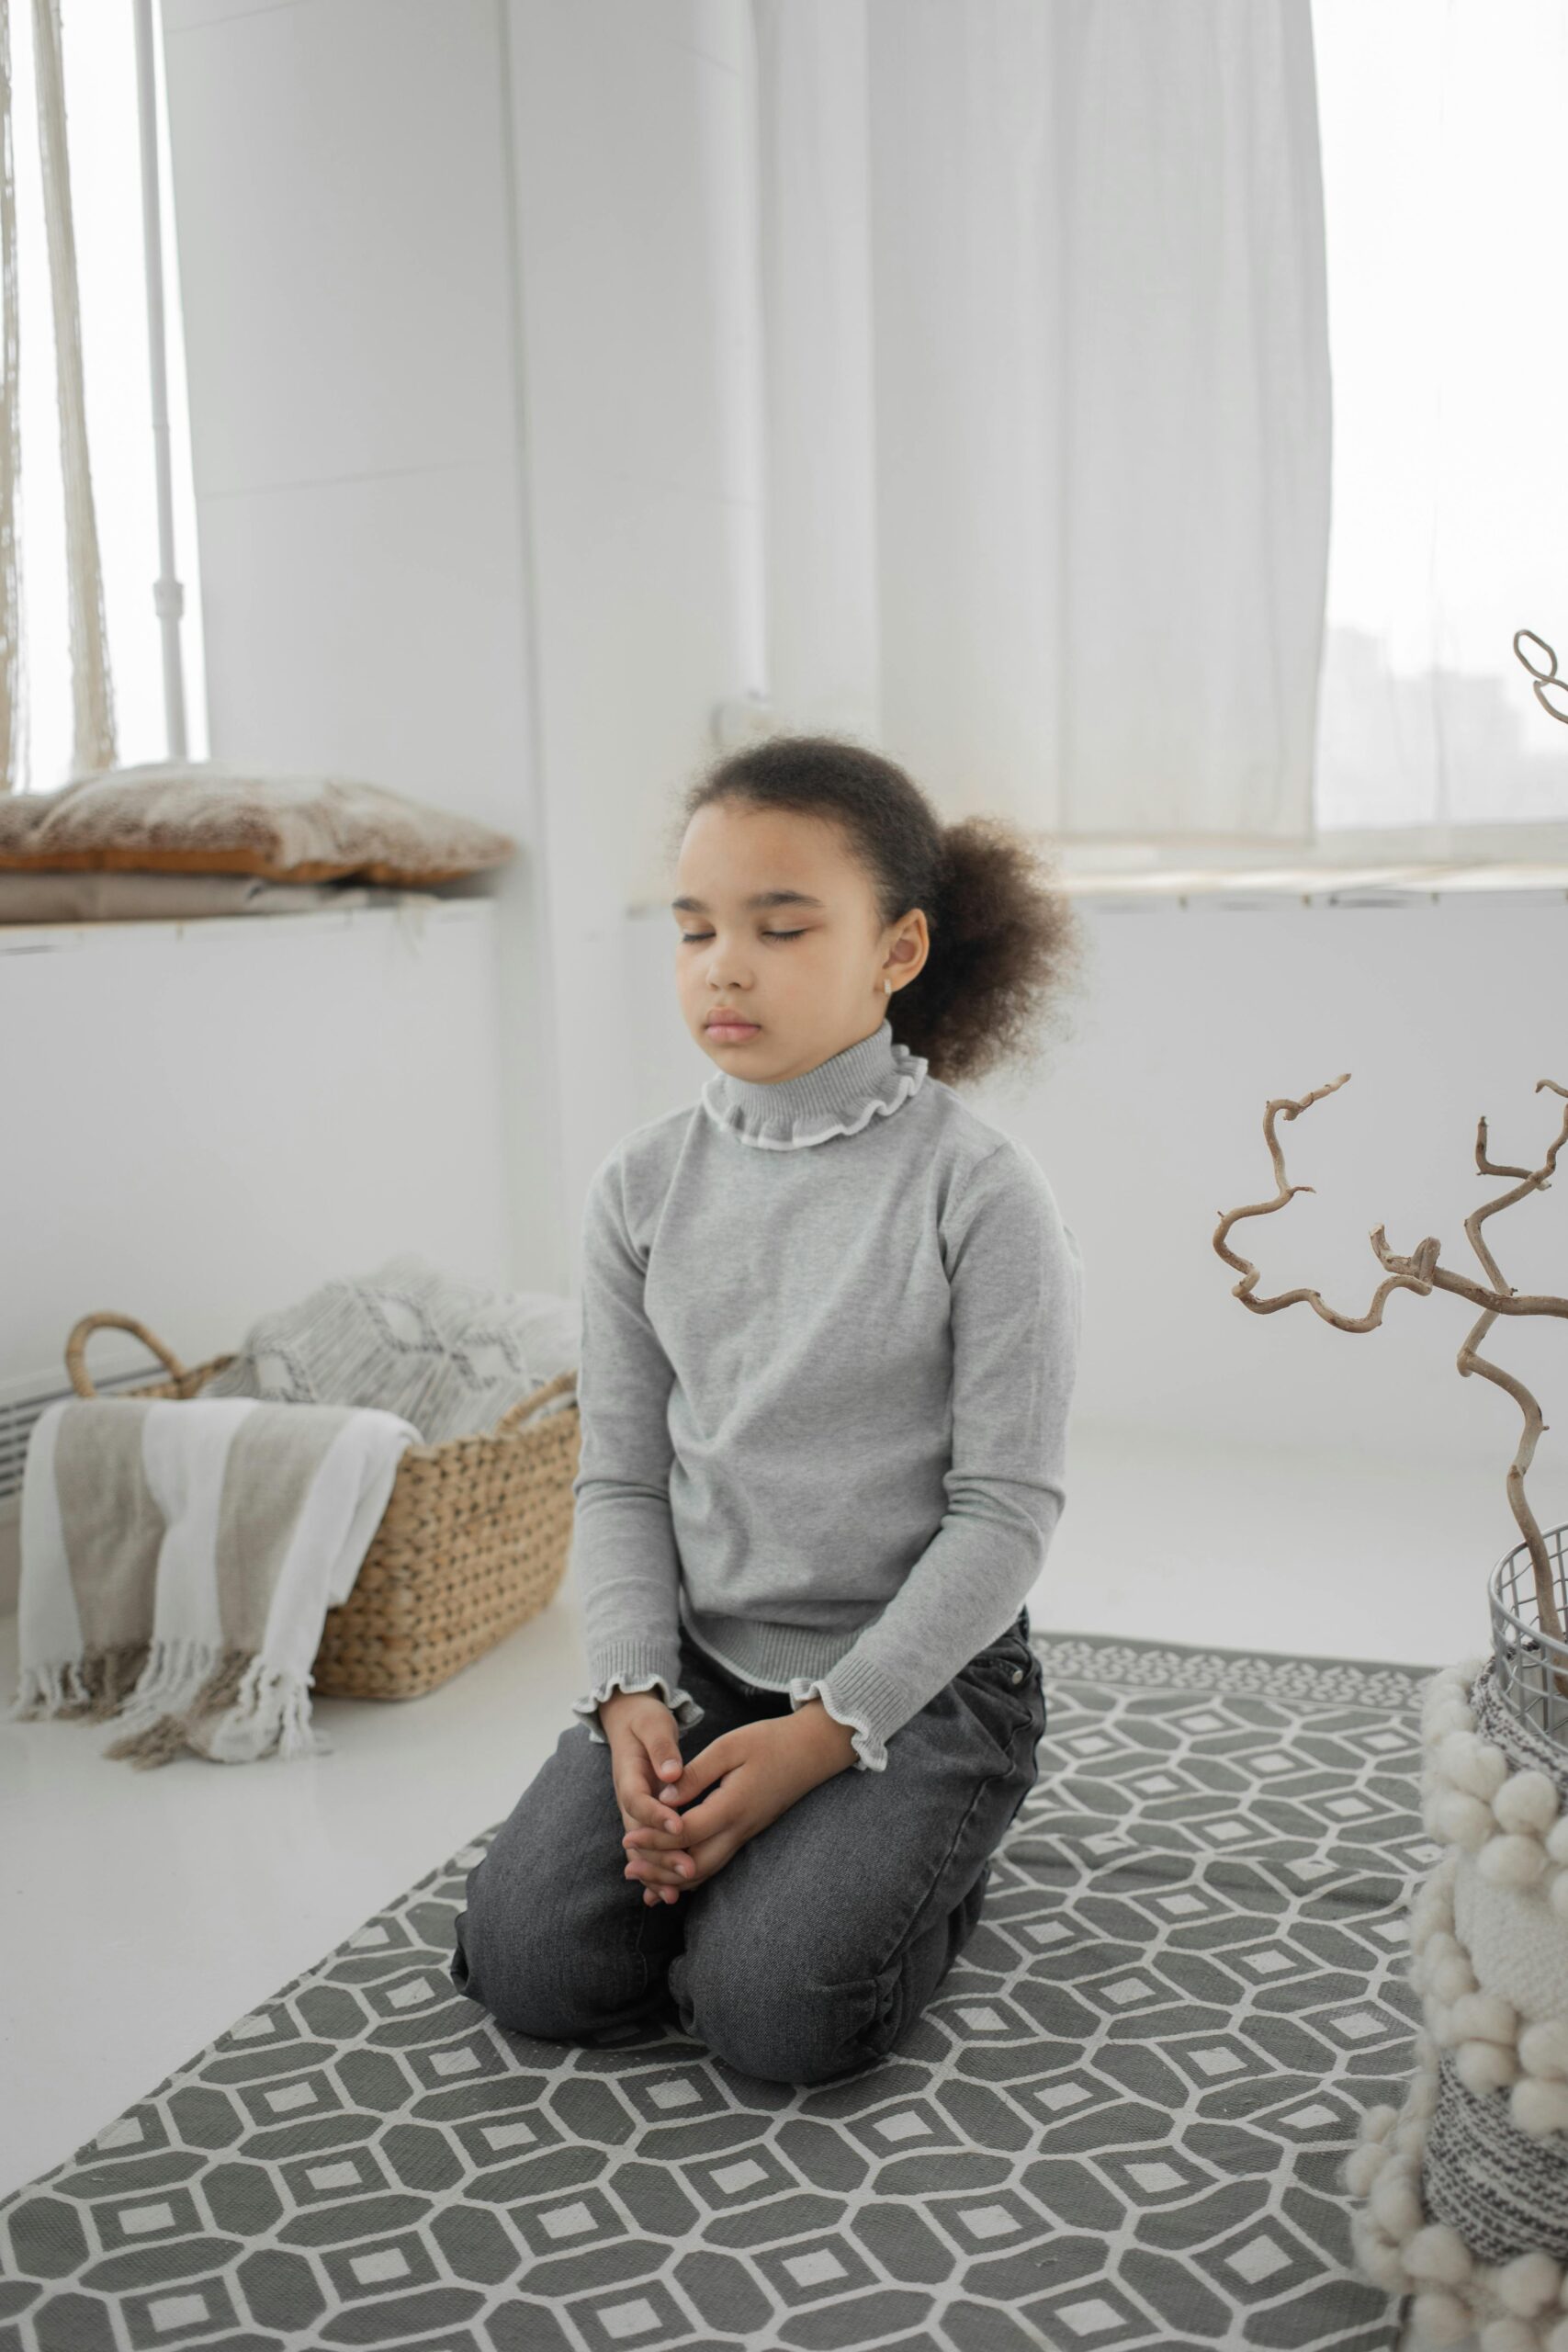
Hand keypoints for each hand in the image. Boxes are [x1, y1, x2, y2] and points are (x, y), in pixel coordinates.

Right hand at [597, 1689, 691, 1906]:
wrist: (628, 1721)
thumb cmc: (645, 1719)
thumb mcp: (653, 1723)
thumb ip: (662, 1747)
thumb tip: (670, 1773)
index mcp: (627, 1774)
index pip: (638, 1801)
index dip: (657, 1817)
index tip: (679, 1827)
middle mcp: (627, 1798)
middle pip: (639, 1834)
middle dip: (662, 1855)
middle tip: (689, 1870)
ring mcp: (634, 1812)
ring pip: (641, 1849)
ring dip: (658, 1872)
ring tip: (678, 1893)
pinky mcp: (644, 1820)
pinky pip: (648, 1850)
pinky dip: (657, 1871)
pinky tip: (673, 1892)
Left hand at [621, 1701, 856, 1903]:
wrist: (813, 1751)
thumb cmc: (770, 1741)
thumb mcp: (729, 1747)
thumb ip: (695, 1774)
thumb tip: (663, 1799)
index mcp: (734, 1806)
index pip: (686, 1833)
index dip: (655, 1839)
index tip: (628, 1837)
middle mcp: (741, 1828)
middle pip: (695, 1865)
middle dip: (659, 1870)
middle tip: (628, 1868)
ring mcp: (746, 1834)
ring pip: (707, 1869)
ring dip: (673, 1875)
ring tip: (643, 1874)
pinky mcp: (747, 1832)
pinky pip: (716, 1861)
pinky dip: (691, 1870)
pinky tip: (672, 1867)